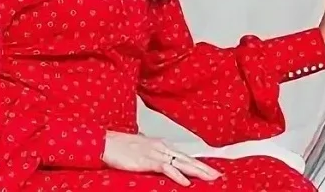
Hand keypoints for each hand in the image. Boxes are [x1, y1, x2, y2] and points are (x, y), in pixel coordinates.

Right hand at [101, 131, 221, 186]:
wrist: (106, 142)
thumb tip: (159, 158)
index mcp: (160, 144)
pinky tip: (186, 182)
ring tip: (210, 179)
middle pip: (186, 158)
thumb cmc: (120, 145)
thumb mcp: (140, 148)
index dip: (198, 163)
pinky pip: (166, 168)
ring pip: (181, 162)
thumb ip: (151, 152)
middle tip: (218, 176)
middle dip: (203, 168)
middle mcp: (160, 146)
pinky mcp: (147, 160)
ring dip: (197, 171)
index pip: (183, 155)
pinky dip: (177, 175)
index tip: (211, 170)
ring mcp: (154, 152)